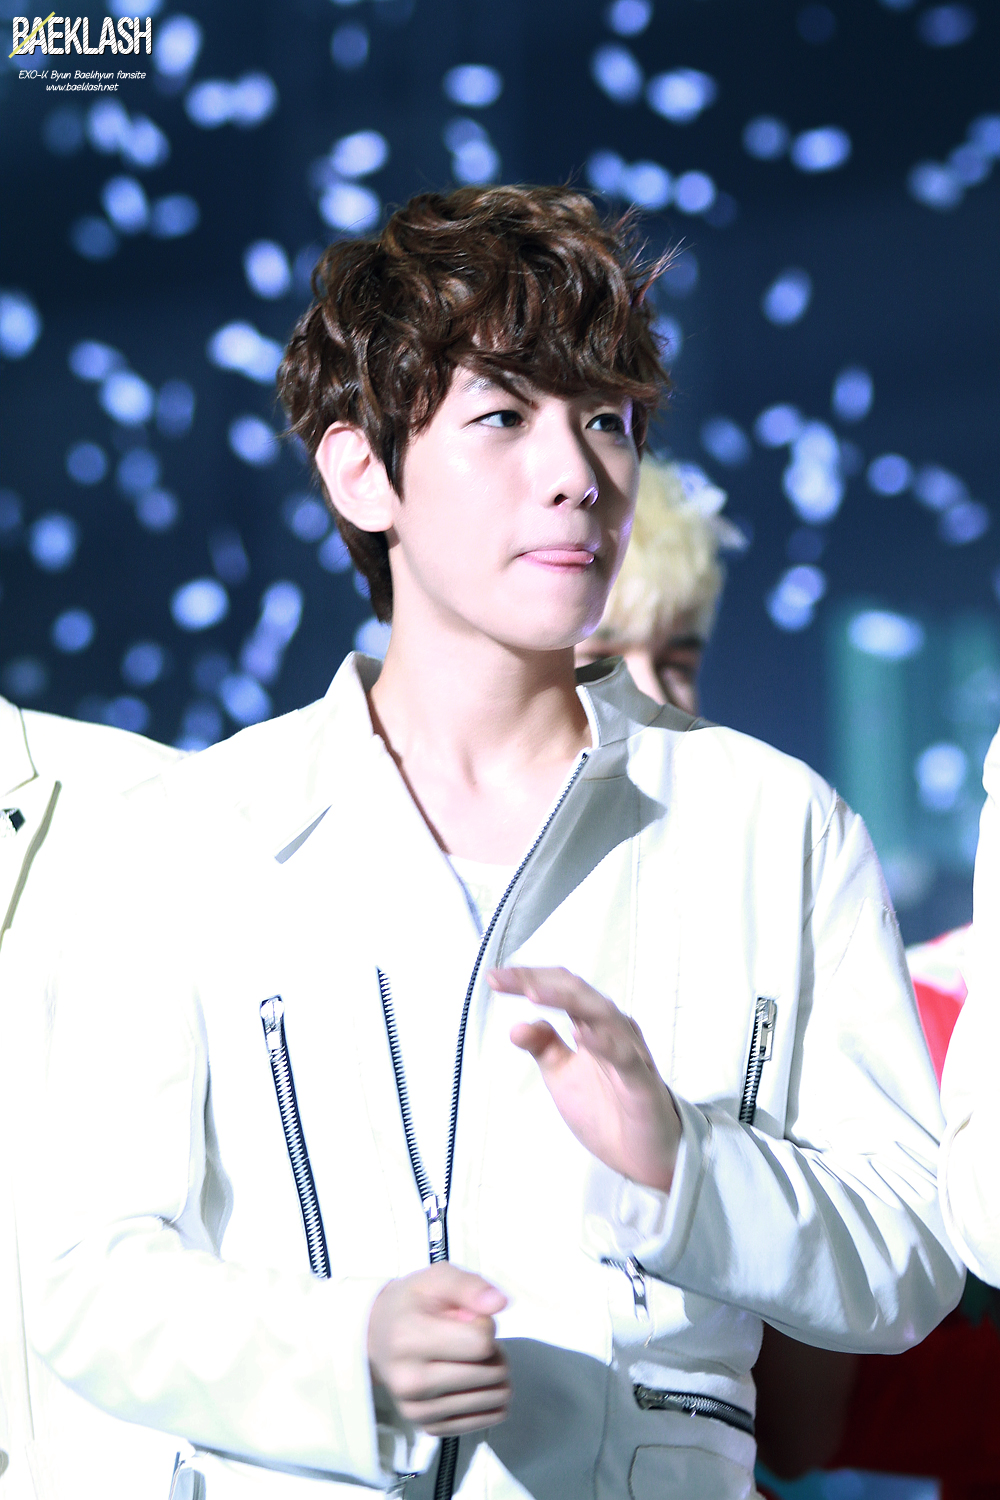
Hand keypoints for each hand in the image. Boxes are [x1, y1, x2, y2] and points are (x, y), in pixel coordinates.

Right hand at [367, 1264, 509, 1436]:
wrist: (377, 1337)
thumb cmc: (411, 1304)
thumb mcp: (437, 1278)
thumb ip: (469, 1286)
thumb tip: (499, 1303)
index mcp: (409, 1339)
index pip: (481, 1342)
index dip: (486, 1325)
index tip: (471, 1318)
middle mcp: (411, 1382)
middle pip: (490, 1373)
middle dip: (496, 1352)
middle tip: (476, 1338)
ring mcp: (419, 1410)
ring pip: (493, 1398)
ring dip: (495, 1375)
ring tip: (473, 1358)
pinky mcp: (429, 1427)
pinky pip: (485, 1420)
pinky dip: (490, 1399)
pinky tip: (475, 1381)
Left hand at [490, 965, 680, 1192]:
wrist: (641, 1157)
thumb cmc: (606, 1109)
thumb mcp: (562, 1075)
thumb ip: (543, 1046)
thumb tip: (516, 1025)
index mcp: (592, 1024)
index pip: (561, 988)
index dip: (528, 978)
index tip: (494, 978)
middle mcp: (612, 1030)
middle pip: (577, 992)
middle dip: (539, 982)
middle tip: (505, 979)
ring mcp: (629, 1053)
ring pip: (601, 1014)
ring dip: (567, 1000)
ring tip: (535, 993)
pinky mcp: (642, 1083)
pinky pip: (625, 1057)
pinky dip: (604, 1043)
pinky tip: (581, 1034)